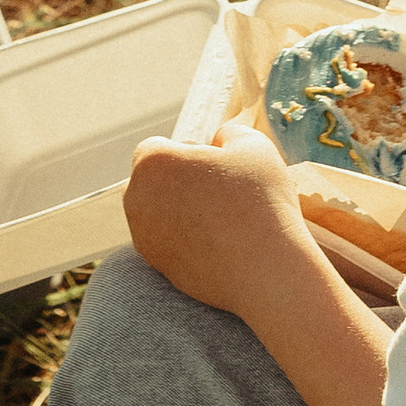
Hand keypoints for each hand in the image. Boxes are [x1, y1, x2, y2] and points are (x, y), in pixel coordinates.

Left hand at [122, 123, 315, 318]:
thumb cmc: (259, 203)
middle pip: (154, 180)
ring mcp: (145, 237)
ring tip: (224, 220)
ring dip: (183, 210)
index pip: (158, 147)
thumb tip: (217, 143)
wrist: (268, 271)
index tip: (218, 168)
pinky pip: (170, 242)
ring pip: (160, 212)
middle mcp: (137, 200)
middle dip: (180, 181)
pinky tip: (221, 244)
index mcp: (152, 163)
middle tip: (222, 193)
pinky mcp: (158, 267)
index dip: (188, 152)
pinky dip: (188, 240)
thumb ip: (227, 133)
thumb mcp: (253, 146)